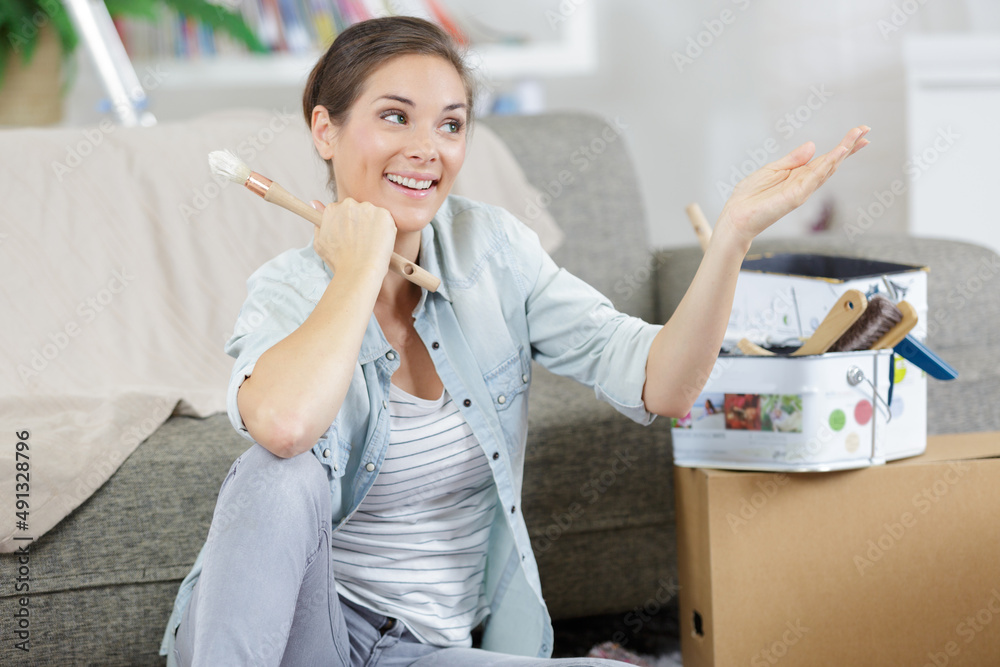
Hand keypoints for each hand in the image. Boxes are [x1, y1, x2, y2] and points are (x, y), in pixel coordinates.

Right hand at [309, 198, 396, 277]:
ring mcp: (367, 208)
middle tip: (361, 241)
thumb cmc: (339, 261)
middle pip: (357, 209)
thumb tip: (314, 203)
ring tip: (369, 244)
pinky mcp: (384, 214)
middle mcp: (349, 204)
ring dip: (372, 225)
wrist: (359, 271)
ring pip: (372, 214)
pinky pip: (385, 219)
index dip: (346, 224)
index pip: (341, 210)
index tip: (350, 235)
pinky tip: (379, 243)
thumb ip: (318, 222)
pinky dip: (384, 230)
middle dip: (359, 222)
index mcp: (332, 209)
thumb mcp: (321, 242)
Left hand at [716, 125, 869, 249]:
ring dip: (843, 152)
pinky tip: (839, 152)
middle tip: (866, 130)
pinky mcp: (796, 196)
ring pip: (827, 168)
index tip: (859, 133)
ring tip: (858, 137)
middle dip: (849, 146)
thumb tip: (812, 145)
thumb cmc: (750, 197)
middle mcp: (804, 183)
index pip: (825, 159)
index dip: (843, 147)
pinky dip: (828, 164)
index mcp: (798, 175)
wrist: (736, 217)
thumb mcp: (771, 170)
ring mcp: (802, 190)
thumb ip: (792, 160)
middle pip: (832, 162)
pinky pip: (815, 177)